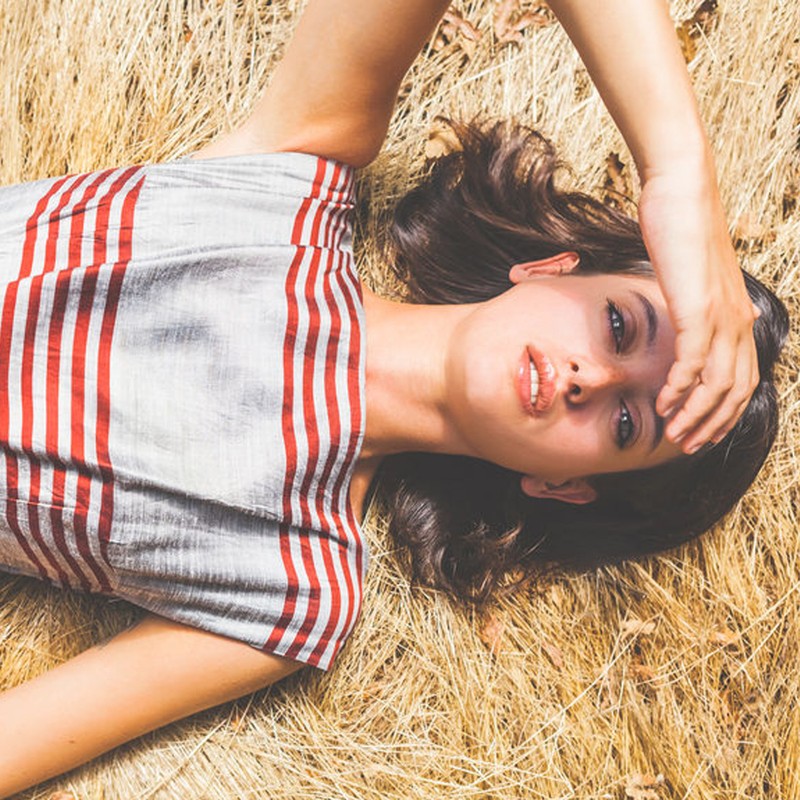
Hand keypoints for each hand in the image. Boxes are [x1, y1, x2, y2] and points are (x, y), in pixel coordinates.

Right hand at [638, 159, 758, 453]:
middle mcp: (737, 319)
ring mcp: (720, 316)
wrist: (681, 188)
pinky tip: (663, 403)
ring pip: (717, 385)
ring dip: (695, 416)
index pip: (743, 377)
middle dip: (712, 425)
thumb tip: (687, 323)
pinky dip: (679, 389)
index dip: (725, 411)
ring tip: (672, 434)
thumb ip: (694, 303)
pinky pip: (692, 363)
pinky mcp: (698, 309)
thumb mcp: (692, 274)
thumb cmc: (681, 226)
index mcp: (737, 314)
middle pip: (736, 390)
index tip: (701, 430)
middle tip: (688, 445)